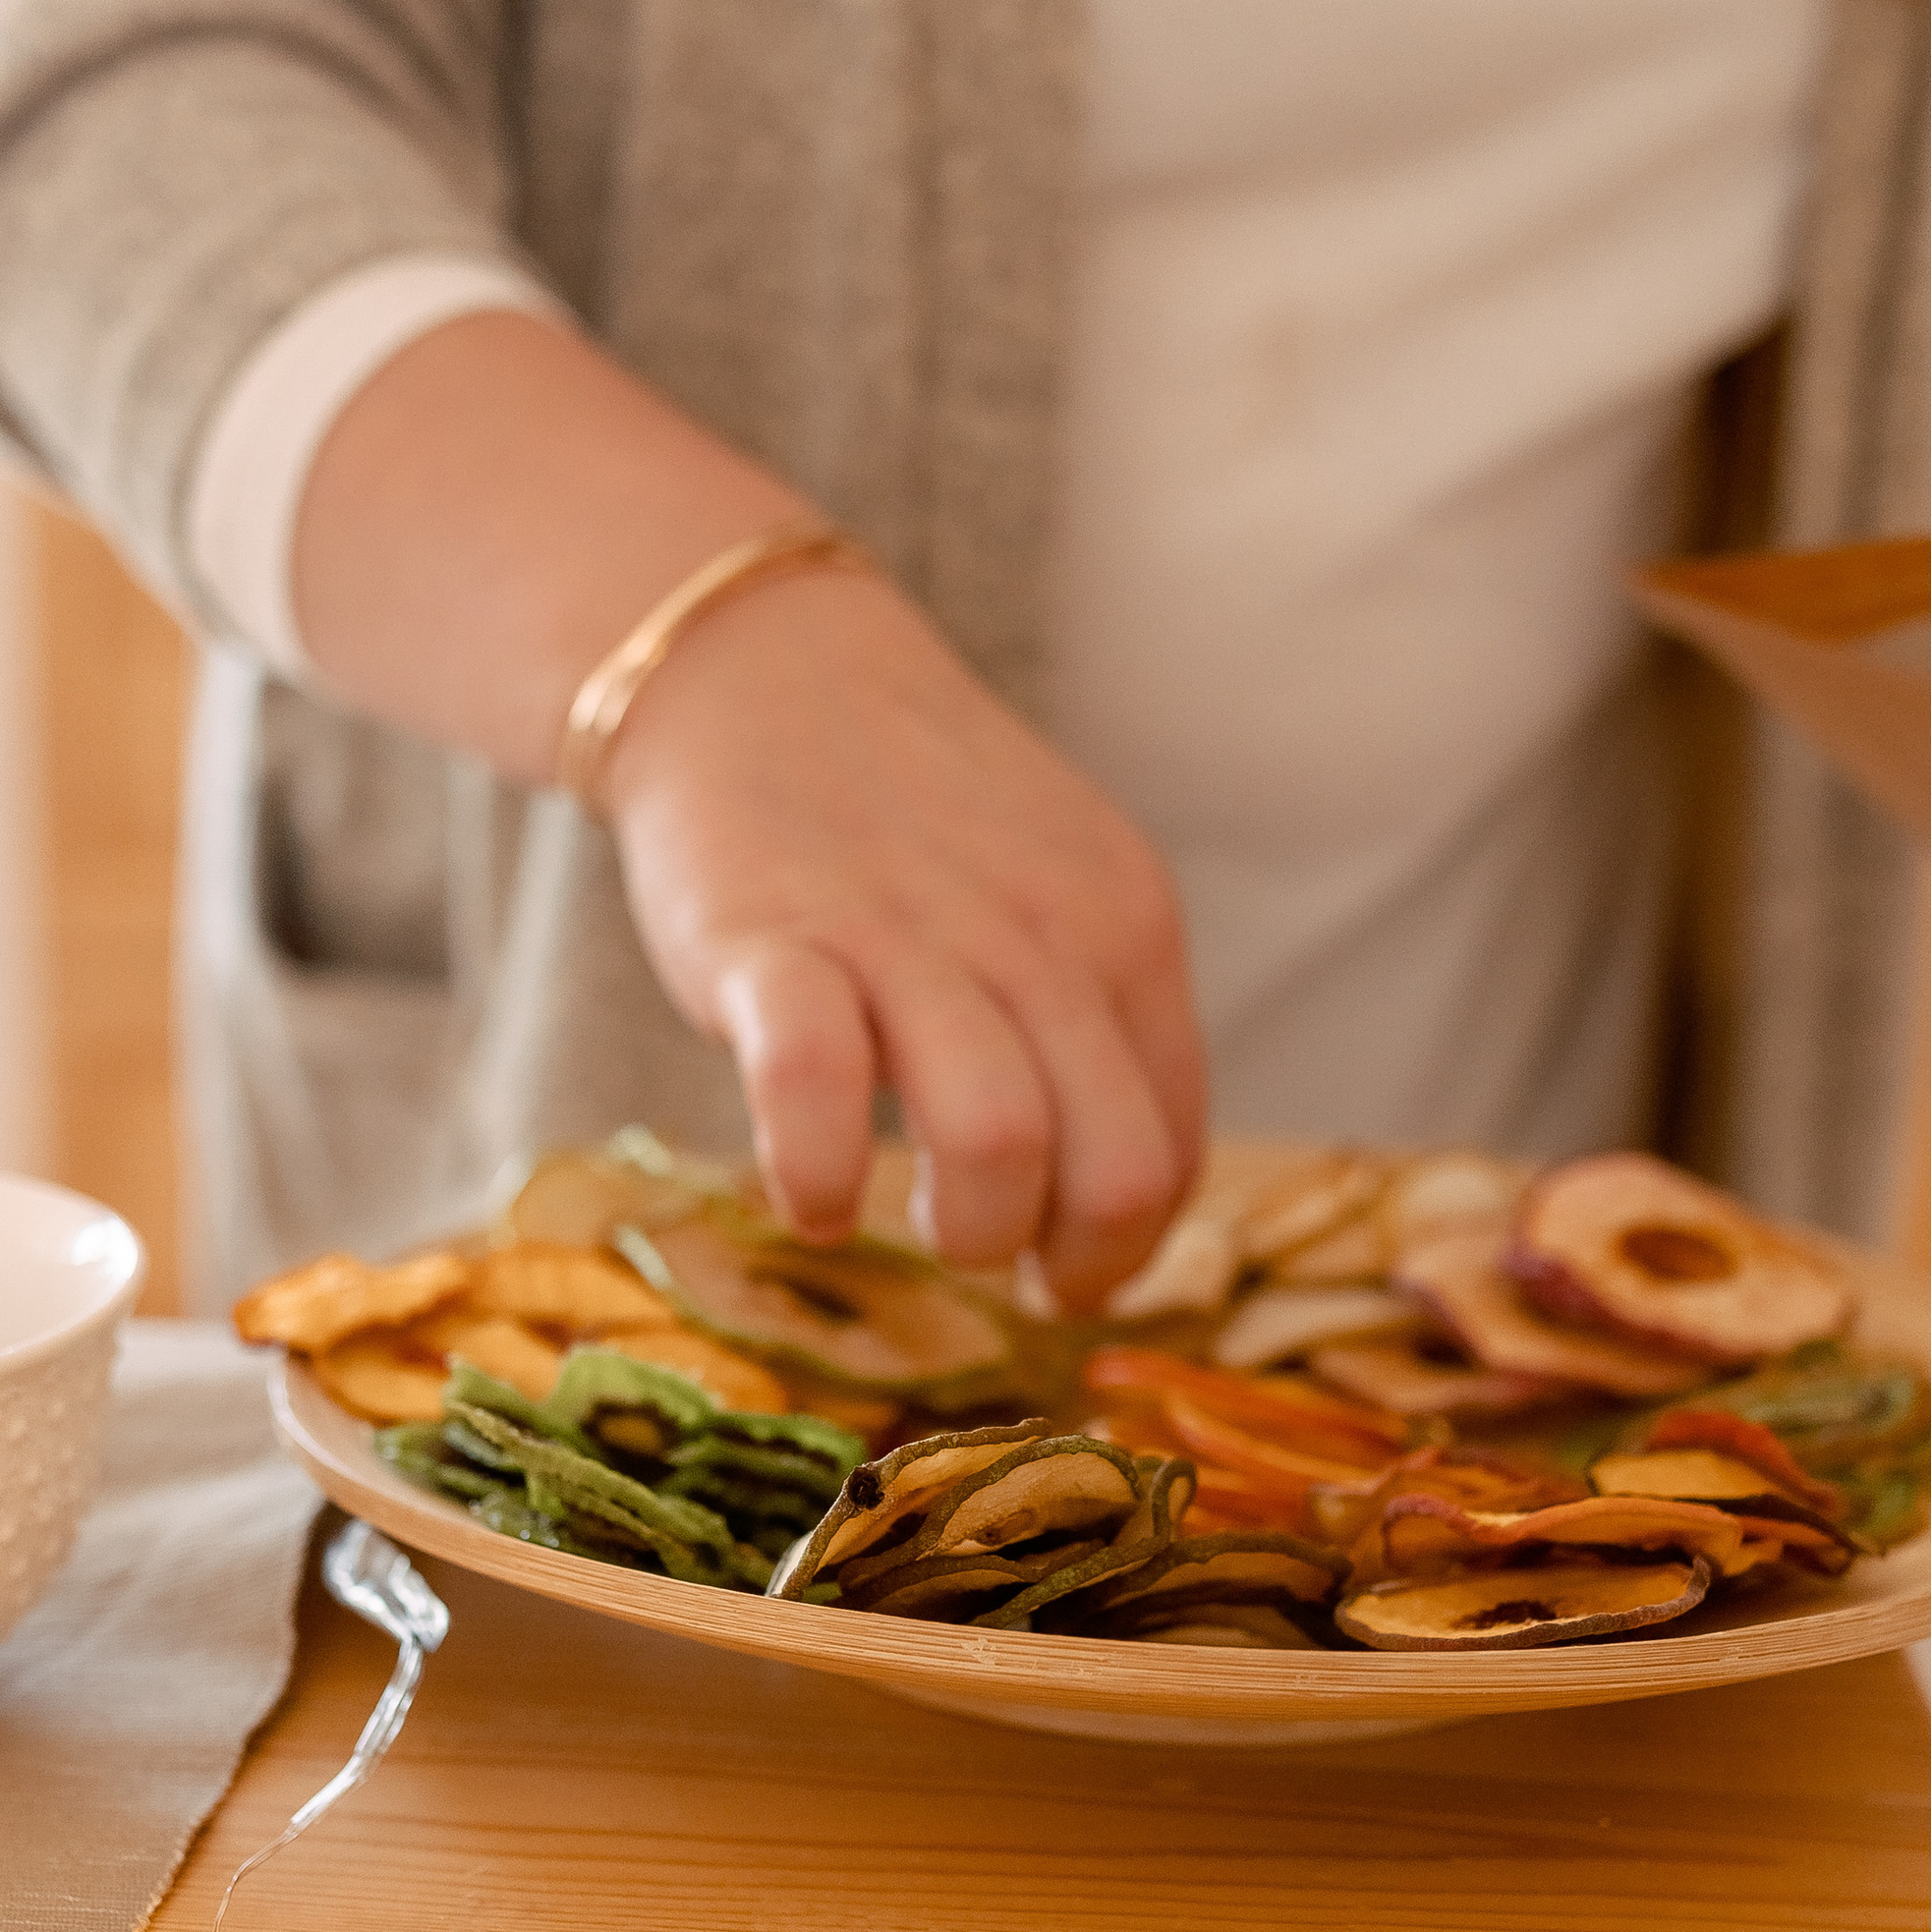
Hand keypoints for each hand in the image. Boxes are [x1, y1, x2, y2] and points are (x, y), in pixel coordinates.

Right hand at [602, 568, 1204, 1303]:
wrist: (754, 665)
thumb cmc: (904, 813)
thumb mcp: (1052, 889)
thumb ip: (1095, 1019)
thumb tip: (1109, 1198)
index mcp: (1126, 928)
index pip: (1177, 1144)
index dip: (1128, 1245)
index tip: (1062, 1266)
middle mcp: (1041, 935)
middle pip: (1118, 1169)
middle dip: (1067, 1260)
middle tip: (997, 1257)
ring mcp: (909, 937)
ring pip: (998, 1141)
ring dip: (964, 1228)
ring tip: (903, 1213)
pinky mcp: (775, 944)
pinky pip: (817, 1091)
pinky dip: (816, 1177)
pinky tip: (806, 1187)